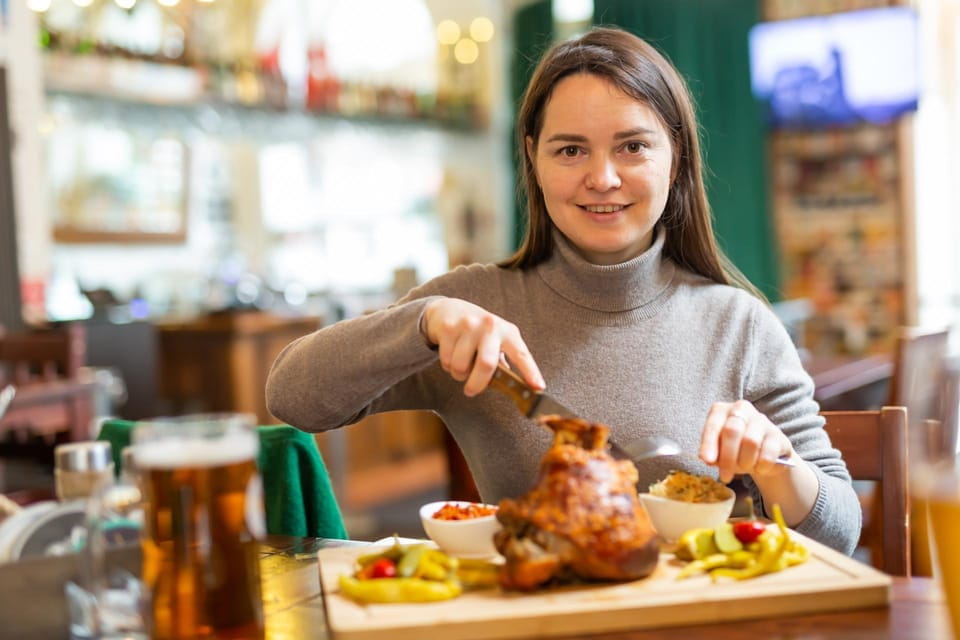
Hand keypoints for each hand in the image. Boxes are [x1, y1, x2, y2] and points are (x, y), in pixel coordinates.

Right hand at [421, 298, 544, 395]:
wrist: (449, 309)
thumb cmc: (477, 332)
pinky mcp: (449, 328)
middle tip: (471, 390)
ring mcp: (469, 325)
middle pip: (486, 364)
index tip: (538, 387)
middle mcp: (490, 326)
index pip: (521, 354)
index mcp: (507, 332)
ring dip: (459, 374)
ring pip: (461, 366)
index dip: (531, 372)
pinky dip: (447, 366)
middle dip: (477, 384)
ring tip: (461, 366)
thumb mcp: (495, 341)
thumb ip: (503, 362)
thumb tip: (511, 388)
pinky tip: (451, 355)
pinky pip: (446, 360)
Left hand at [698, 401, 794, 482]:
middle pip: (732, 431)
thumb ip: (712, 453)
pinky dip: (761, 466)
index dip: (709, 444)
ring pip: (750, 441)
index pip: (713, 425)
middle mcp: (741, 409)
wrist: (764, 454)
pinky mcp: (778, 435)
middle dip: (727, 457)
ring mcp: (762, 420)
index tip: (707, 461)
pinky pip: (768, 453)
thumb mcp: (719, 450)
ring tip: (744, 470)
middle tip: (725, 476)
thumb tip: (709, 459)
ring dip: (745, 462)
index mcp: (722, 410)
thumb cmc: (735, 449)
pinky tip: (759, 469)